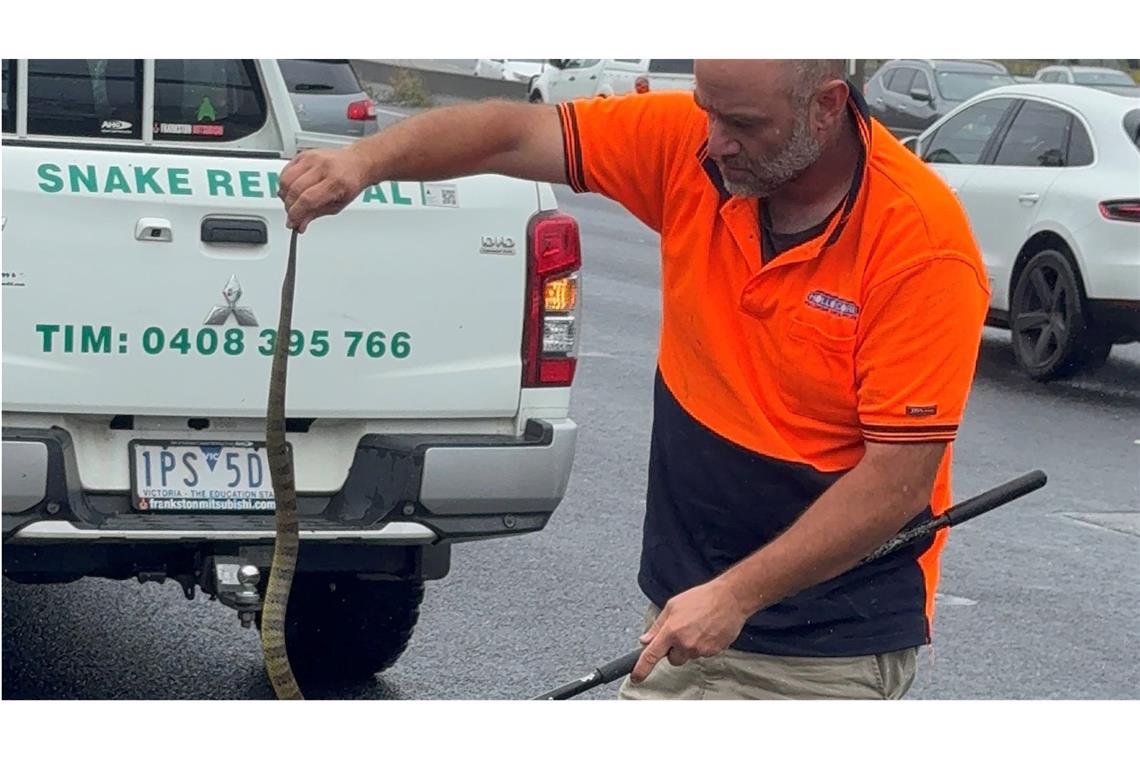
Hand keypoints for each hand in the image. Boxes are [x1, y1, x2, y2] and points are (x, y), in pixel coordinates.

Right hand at [278, 147, 371, 232]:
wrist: (356, 163)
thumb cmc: (350, 183)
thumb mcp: (337, 205)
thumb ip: (316, 214)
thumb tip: (299, 224)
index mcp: (336, 181)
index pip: (308, 200)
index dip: (296, 214)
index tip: (292, 223)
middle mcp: (323, 167)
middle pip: (295, 190)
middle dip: (290, 207)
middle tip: (292, 216)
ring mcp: (312, 158)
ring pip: (286, 179)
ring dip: (284, 195)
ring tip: (292, 203)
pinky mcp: (303, 154)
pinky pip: (286, 171)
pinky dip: (284, 184)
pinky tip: (291, 190)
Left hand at [630, 579, 750, 683]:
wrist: (729, 599)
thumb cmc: (701, 598)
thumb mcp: (672, 605)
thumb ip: (657, 625)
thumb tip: (645, 640)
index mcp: (671, 631)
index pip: (651, 655)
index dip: (641, 669)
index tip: (636, 678)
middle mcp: (685, 643)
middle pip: (673, 660)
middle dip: (674, 650)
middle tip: (682, 632)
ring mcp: (700, 650)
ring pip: (688, 656)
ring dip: (689, 647)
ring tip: (698, 627)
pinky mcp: (713, 652)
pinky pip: (703, 654)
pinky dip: (703, 645)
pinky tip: (707, 631)